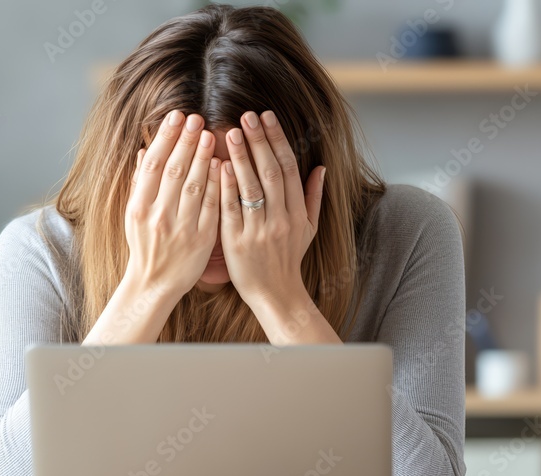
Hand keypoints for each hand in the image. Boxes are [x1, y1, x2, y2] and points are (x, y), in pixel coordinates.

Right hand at [123, 110, 220, 298]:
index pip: (154, 164)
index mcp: (139, 206)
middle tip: (198, 117)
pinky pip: (210, 207)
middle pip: (174, 170)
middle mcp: (158, 215)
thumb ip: (140, 182)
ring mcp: (181, 227)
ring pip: (193, 185)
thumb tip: (145, 150)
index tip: (177, 116)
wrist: (154, 283)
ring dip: (203, 157)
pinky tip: (223, 165)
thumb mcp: (134, 214)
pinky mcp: (201, 239)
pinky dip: (215, 184)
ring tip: (211, 134)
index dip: (166, 137)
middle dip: (186, 140)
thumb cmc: (145, 245)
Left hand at [219, 110, 325, 308]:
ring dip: (241, 157)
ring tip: (231, 132)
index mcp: (297, 213)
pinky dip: (226, 187)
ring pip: (250, 188)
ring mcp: (259, 231)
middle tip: (247, 115)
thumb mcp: (309, 229)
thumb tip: (321, 167)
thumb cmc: (288, 259)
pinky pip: (231, 210)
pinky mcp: (237, 243)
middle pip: (271, 173)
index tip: (266, 117)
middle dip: (259, 141)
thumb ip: (313, 197)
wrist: (276, 294)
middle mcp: (280, 219)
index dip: (277, 140)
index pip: (289, 168)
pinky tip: (219, 166)